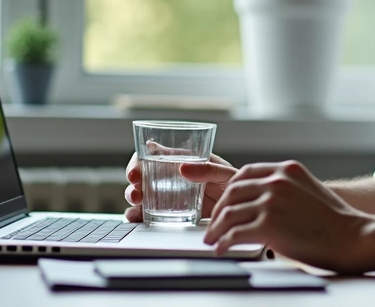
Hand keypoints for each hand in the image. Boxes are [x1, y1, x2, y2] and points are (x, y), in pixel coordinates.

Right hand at [123, 145, 238, 221]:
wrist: (241, 208)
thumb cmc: (236, 184)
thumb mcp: (226, 173)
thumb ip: (208, 170)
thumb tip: (182, 167)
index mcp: (182, 160)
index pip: (152, 155)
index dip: (138, 161)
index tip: (134, 174)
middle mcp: (171, 177)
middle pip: (141, 175)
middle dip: (132, 184)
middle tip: (136, 193)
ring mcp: (168, 195)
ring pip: (141, 194)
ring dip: (132, 200)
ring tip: (135, 208)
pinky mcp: (170, 213)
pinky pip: (148, 214)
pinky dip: (138, 217)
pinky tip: (136, 219)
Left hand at [204, 160, 373, 272]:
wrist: (352, 236)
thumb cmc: (335, 220)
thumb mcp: (310, 189)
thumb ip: (287, 188)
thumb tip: (266, 199)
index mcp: (287, 170)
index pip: (247, 172)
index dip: (230, 189)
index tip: (225, 201)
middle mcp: (277, 181)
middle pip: (233, 192)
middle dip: (219, 210)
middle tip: (213, 223)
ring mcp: (271, 202)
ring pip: (229, 214)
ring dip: (216, 229)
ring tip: (213, 239)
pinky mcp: (267, 225)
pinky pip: (234, 234)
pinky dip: (223, 243)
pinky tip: (222, 249)